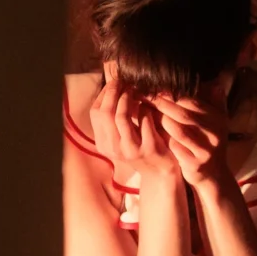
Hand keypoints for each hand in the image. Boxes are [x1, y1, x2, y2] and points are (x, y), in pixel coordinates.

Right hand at [88, 63, 176, 178]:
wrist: (160, 173)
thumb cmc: (141, 149)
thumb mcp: (122, 138)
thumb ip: (114, 119)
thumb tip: (112, 88)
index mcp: (103, 144)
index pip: (96, 113)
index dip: (104, 95)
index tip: (113, 84)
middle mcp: (113, 148)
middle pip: (106, 113)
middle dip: (114, 92)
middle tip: (123, 82)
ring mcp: (130, 150)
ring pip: (121, 116)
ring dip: (128, 98)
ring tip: (134, 90)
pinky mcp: (148, 148)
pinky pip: (144, 120)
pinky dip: (145, 109)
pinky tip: (148, 106)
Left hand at [148, 93, 232, 187]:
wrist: (213, 173)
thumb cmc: (209, 141)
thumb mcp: (218, 121)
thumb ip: (216, 101)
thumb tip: (216, 82)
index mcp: (218, 119)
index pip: (192, 101)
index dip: (172, 94)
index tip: (154, 88)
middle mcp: (214, 133)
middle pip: (183, 115)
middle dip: (162, 105)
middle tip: (144, 96)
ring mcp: (205, 150)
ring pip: (178, 131)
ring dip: (160, 120)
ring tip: (145, 112)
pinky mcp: (195, 164)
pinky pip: (175, 148)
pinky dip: (163, 139)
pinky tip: (150, 132)